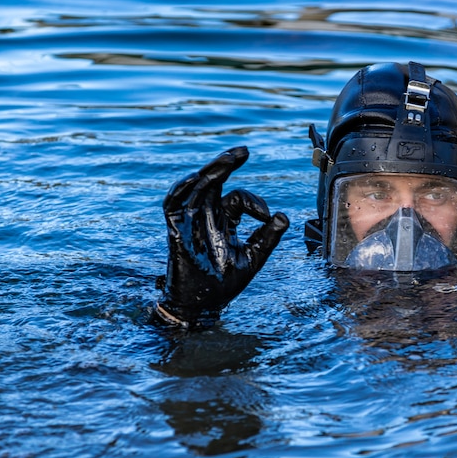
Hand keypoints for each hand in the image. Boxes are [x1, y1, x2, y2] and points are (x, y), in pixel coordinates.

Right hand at [157, 146, 288, 329]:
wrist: (201, 307)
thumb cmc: (224, 284)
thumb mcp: (252, 258)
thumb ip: (268, 237)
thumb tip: (284, 215)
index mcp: (224, 219)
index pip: (237, 198)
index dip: (255, 203)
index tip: (267, 216)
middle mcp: (206, 215)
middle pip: (213, 181)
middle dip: (227, 163)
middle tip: (244, 150)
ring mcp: (189, 221)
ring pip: (197, 187)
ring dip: (211, 171)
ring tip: (229, 159)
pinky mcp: (174, 230)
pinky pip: (173, 204)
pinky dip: (181, 189)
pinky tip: (195, 177)